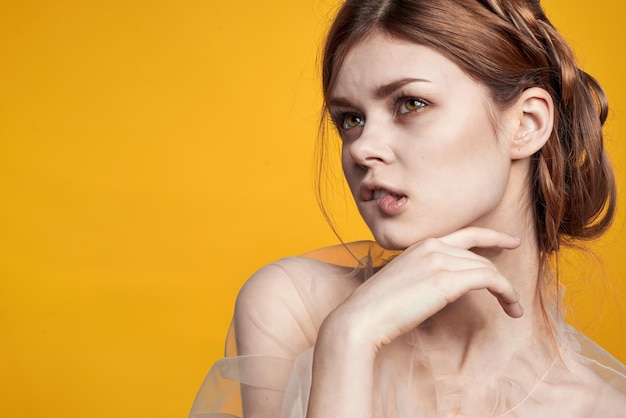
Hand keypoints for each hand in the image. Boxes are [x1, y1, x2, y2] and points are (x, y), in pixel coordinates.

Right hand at [325, 227, 523, 348]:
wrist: (363, 317)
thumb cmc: (378, 307)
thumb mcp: (404, 282)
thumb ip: (424, 275)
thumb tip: (443, 286)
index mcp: (419, 244)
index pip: (463, 235)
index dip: (490, 237)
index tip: (509, 242)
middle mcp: (432, 246)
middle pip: (477, 253)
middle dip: (499, 262)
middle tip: (514, 277)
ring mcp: (439, 260)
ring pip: (486, 268)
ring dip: (506, 289)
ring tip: (515, 308)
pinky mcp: (447, 280)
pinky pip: (489, 279)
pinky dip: (506, 292)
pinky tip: (512, 305)